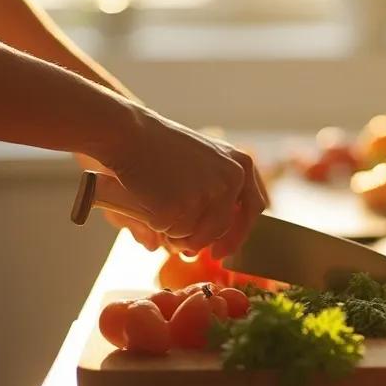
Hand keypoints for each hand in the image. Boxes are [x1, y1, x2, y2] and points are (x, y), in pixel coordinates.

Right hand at [100, 109, 266, 257]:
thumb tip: (214, 244)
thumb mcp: (203, 161)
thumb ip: (215, 196)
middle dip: (203, 242)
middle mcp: (232, 180)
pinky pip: (173, 234)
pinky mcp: (183, 208)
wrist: (131, 134)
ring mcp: (209, 194)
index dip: (240, 233)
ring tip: (160, 205)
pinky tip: (151, 202)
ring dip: (178, 234)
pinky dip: (160, 227)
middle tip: (186, 249)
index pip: (254, 208)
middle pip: (224, 230)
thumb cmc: (160, 147)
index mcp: (241, 165)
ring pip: (198, 237)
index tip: (222, 250)